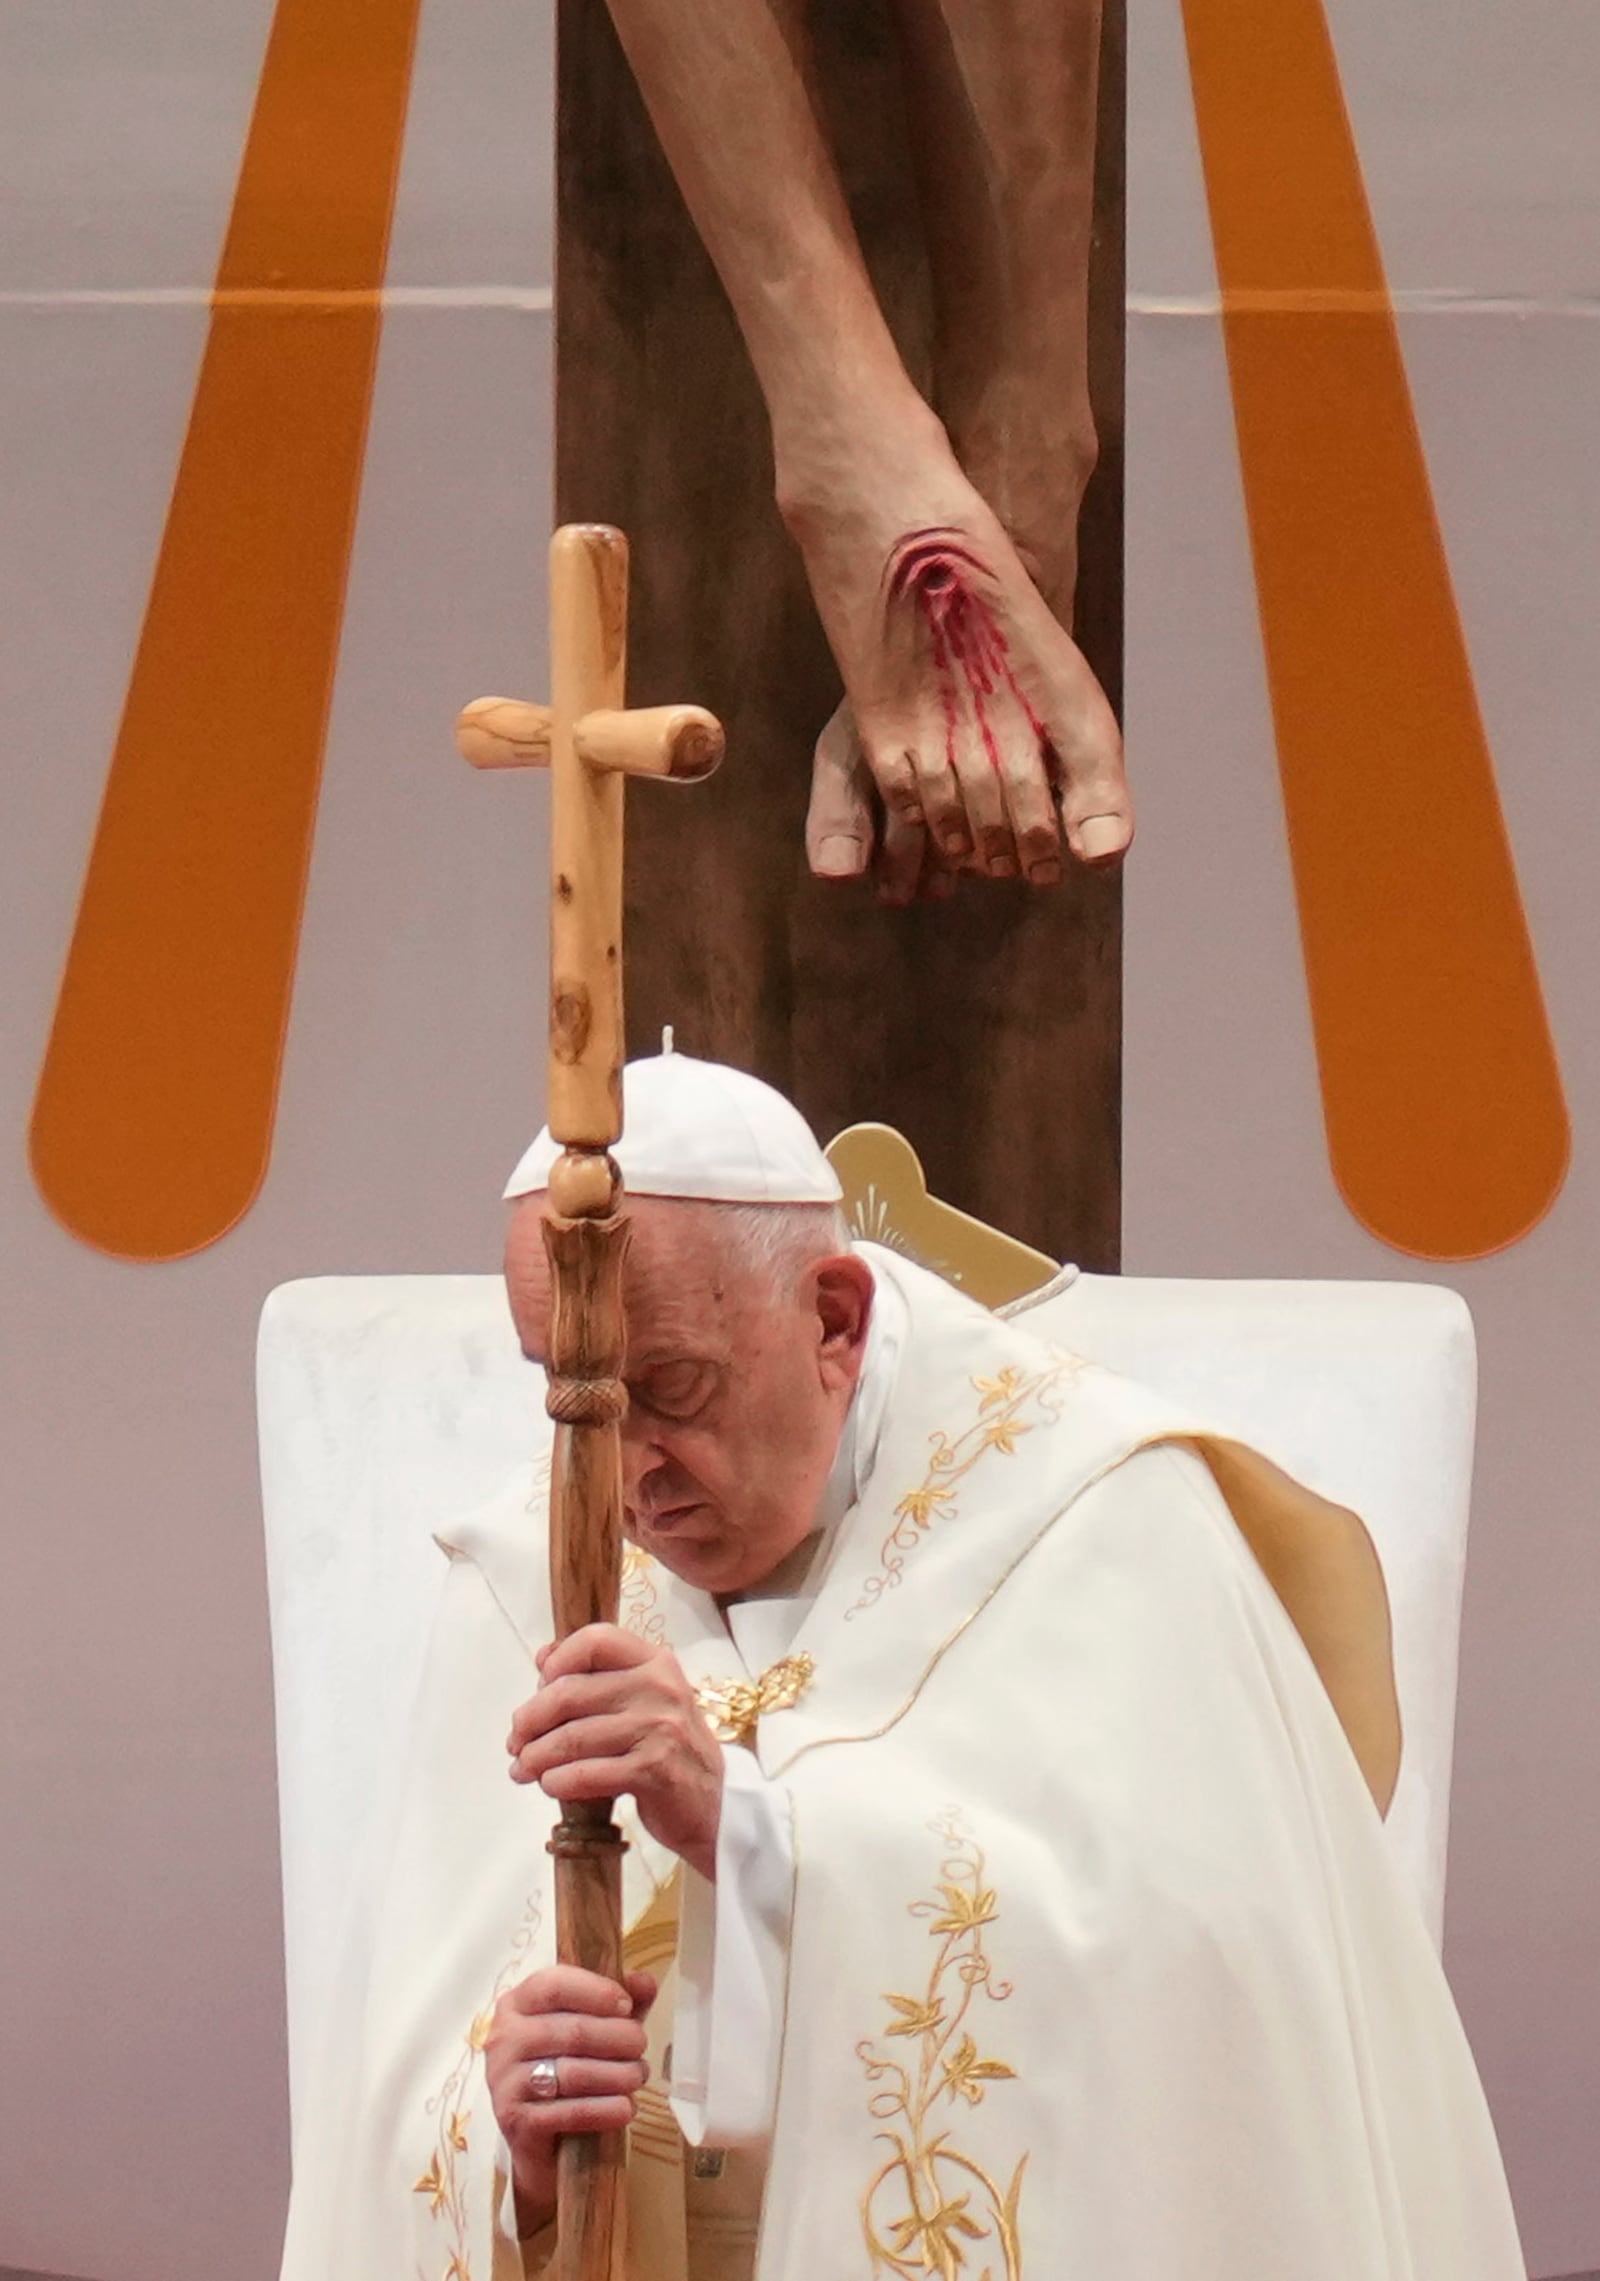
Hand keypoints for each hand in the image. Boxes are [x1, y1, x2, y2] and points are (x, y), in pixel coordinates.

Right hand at [486, 1964, 655, 2240]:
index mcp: (517, 2004)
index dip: (596, 1992)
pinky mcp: (515, 2121)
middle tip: (641, 2045)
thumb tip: (644, 1982)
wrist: (539, 2135)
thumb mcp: (593, 2026)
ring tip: (639, 2076)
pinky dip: (605, 2110)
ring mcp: (505, 2081)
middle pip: (572, 2031)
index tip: (627, 2005)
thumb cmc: (567, 2066)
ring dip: (618, 2075)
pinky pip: (570, 2112)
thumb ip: (618, 2002)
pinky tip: (627, 2108)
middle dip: (618, 2037)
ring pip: (573, 2073)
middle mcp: (504, 2039)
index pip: (554, 1985)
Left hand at [508, 1624, 724, 1880]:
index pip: (596, 1640)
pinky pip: (587, 1773)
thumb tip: (543, 1656)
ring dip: (536, 1756)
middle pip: (570, 1692)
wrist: (717, 1804)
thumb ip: (600, 1677)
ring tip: (523, 1768)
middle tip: (515, 1741)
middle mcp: (660, 1687)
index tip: (539, 1686)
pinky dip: (558, 1781)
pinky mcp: (653, 1770)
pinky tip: (550, 1785)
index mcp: (656, 1662)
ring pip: (572, 1737)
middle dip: (530, 1720)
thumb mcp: (646, 1701)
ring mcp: (659, 1728)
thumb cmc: (671, 1750)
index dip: (558, 1660)